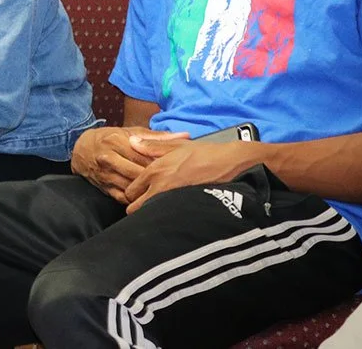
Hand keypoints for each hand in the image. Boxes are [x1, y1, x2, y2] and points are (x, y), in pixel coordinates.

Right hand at [71, 126, 189, 202]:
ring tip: (164, 192)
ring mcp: (106, 175)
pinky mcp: (104, 188)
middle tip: (172, 182)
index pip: (143, 155)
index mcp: (117, 141)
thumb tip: (185, 136)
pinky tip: (148, 200)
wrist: (81, 149)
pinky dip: (136, 201)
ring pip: (130, 187)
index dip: (160, 163)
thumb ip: (158, 136)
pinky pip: (122, 198)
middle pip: (137, 172)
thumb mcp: (130, 132)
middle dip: (155, 178)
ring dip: (147, 191)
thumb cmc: (110, 139)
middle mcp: (109, 158)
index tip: (175, 167)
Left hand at [122, 139, 258, 213]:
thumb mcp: (177, 145)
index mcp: (155, 170)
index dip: (133, 193)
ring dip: (150, 213)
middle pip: (134, 208)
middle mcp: (160, 186)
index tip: (140, 193)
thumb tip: (132, 141)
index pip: (129, 191)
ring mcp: (172, 200)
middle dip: (137, 207)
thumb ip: (152, 146)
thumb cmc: (205, 153)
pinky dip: (166, 218)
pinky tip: (173, 213)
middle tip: (146, 203)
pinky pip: (166, 219)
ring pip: (149, 216)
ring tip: (160, 209)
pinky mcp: (184, 209)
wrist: (232, 164)